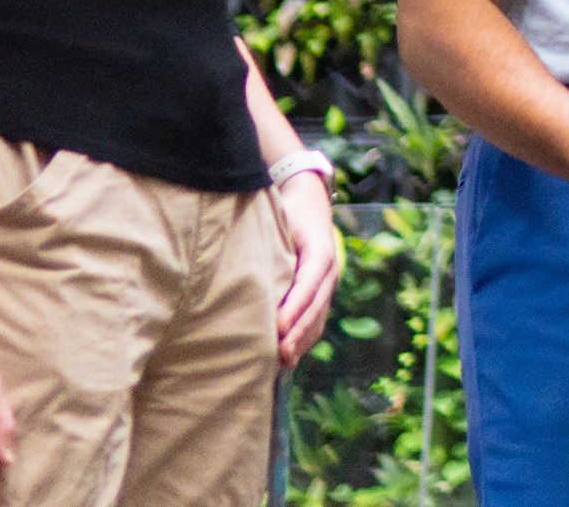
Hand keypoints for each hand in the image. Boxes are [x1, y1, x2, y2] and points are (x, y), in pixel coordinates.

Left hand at [270, 172, 344, 367]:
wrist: (310, 204)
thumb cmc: (288, 212)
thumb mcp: (279, 219)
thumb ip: (266, 240)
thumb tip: (239, 263)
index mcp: (320, 251)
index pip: (308, 284)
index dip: (294, 308)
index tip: (276, 328)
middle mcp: (329, 271)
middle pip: (316, 307)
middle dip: (298, 332)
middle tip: (279, 355)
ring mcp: (328, 285)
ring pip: (318, 318)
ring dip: (302, 341)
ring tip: (283, 362)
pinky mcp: (322, 295)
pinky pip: (317, 321)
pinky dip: (304, 340)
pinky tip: (289, 357)